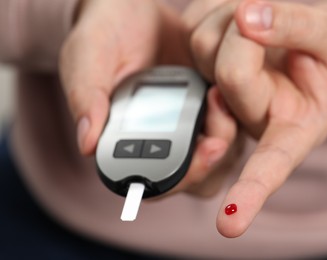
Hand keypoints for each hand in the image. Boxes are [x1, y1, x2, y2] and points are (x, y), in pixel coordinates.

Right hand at [59, 0, 236, 196]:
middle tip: (216, 136)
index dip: (176, 179)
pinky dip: (236, 114)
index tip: (193, 157)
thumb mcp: (87, 58)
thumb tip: (87, 144)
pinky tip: (229, 89)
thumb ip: (87, 97)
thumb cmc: (104, 37)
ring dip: (225, 136)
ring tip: (218, 97)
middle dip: (208, 161)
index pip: (152, 182)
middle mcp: (161, 140)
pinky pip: (233, 123)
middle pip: (193, 176)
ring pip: (218, 156)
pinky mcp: (209, 104)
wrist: (132, 12)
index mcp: (125, 142)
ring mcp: (188, 124)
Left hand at [188, 0, 326, 236]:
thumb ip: (299, 27)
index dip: (250, 193)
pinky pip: (195, 27)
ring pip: (204, 46)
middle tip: (268, 17)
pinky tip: (239, 17)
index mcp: (291, 129)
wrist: (317, 42)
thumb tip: (249, 18)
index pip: (270, 166)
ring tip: (260, 18)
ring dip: (232, 15)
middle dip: (250, 34)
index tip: (229, 226)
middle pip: (230, 73)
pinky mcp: (204, 66)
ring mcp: (222, 94)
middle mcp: (250, 118)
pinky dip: (216, 8)